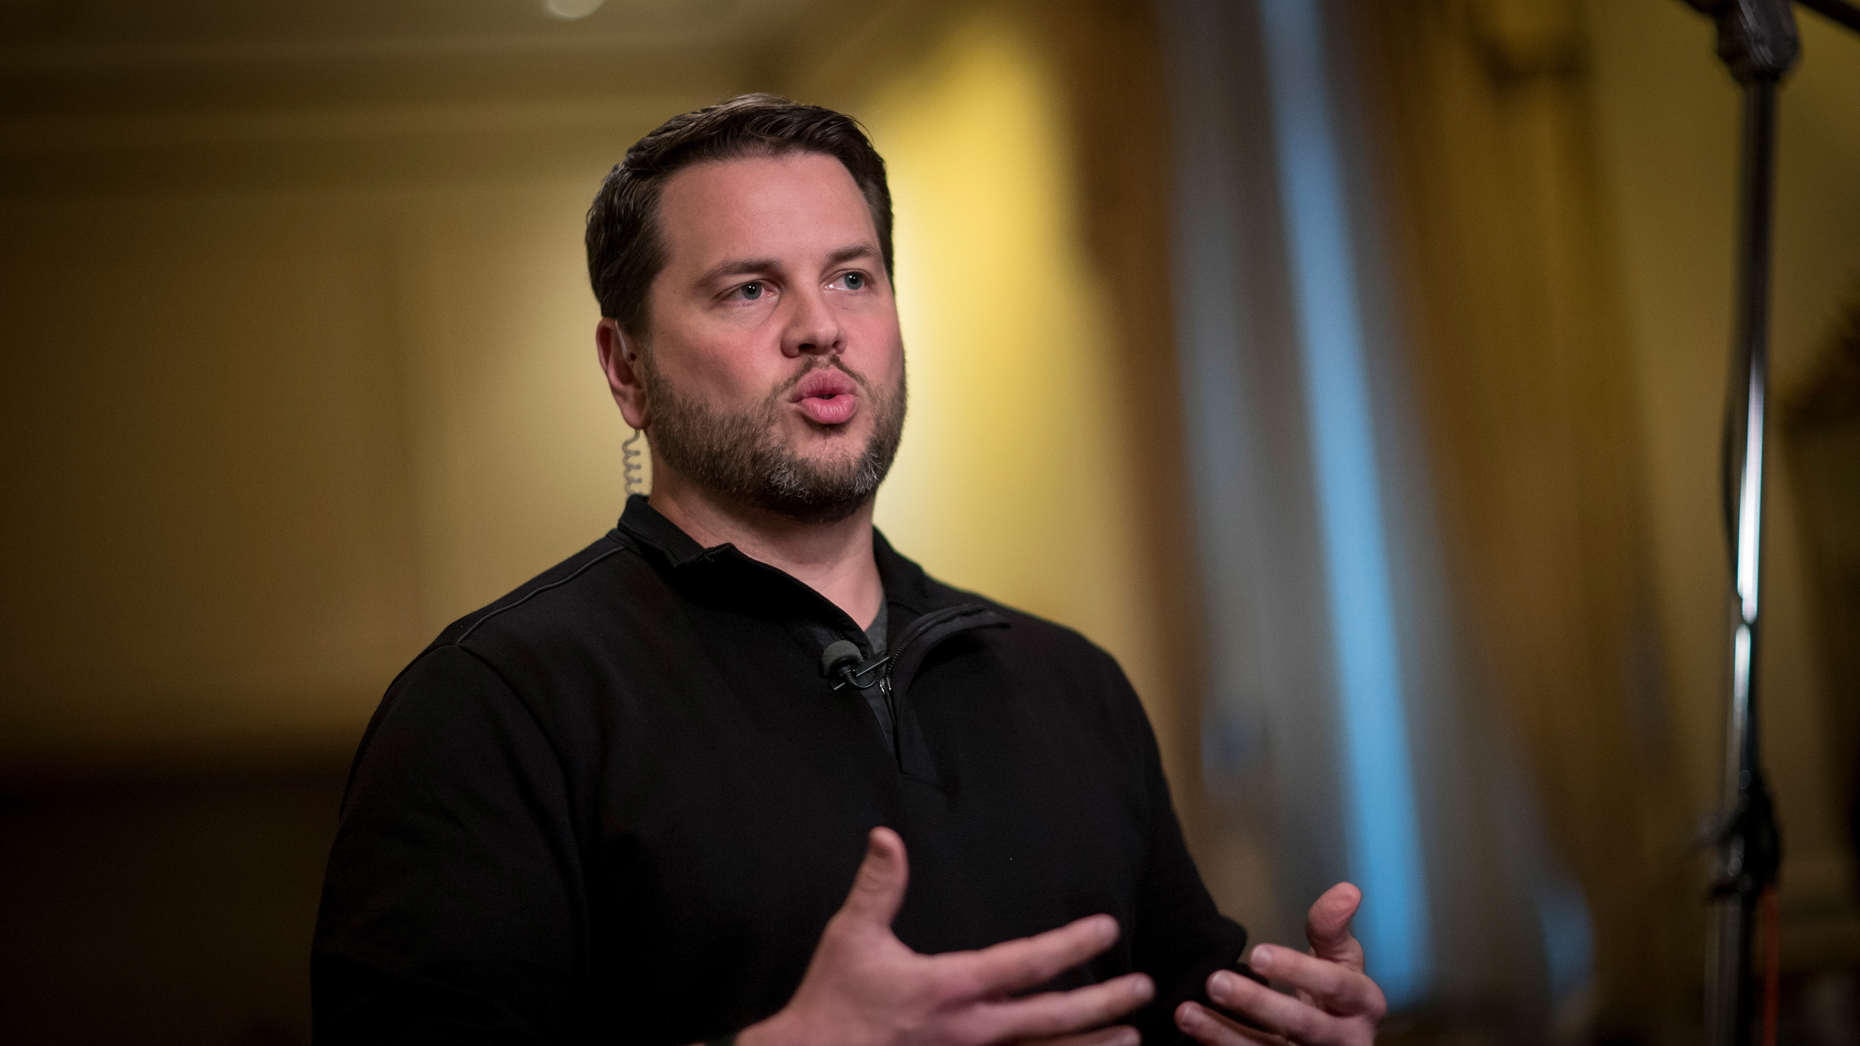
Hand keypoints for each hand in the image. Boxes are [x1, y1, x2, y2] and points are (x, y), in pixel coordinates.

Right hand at [739, 827, 1152, 1045]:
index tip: (1107, 928)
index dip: (1070, 945)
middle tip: (1143, 991)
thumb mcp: (850, 936)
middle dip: (1102, 1004)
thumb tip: (886, 837)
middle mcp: (969, 1030)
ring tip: (1133, 1041)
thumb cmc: (832, 1002)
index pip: (1024, 964)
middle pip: (1050, 1018)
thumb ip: (877, 886)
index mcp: (949, 988)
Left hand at [1174, 883, 1385, 1045]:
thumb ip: (1333, 927)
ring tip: (1188, 1013)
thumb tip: (1347, 891)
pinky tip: (1194, 1026)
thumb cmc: (1337, 994)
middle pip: (1302, 1025)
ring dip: (1224, 1034)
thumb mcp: (1341, 958)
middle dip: (1257, 1003)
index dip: (1298, 969)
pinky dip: (1219, 1044)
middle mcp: (1346, 1040)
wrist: (1335, 1041)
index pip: (1334, 986)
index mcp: (1364, 1004)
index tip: (1258, 953)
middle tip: (1216, 982)